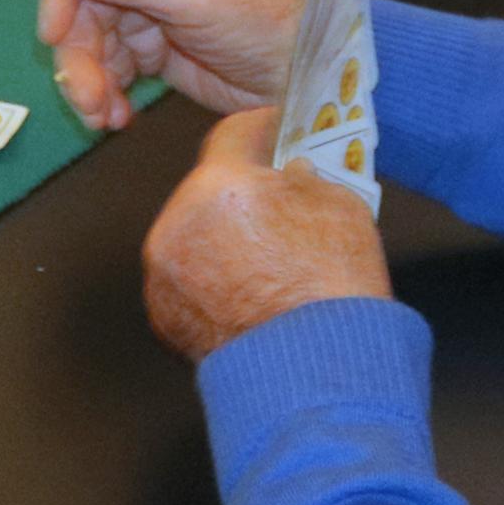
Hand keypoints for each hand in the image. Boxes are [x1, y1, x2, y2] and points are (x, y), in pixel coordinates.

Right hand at [39, 0, 306, 124]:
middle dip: (79, 52)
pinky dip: (108, 91)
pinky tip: (116, 117)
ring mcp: (156, 6)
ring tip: (101, 117)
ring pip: (94, 38)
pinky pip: (115, 64)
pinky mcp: (161, 46)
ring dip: (90, 78)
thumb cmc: (270, 24)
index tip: (53, 37)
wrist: (315, 81)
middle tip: (85, 99)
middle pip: (85, 1)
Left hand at [142, 106, 391, 360]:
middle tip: (275, 207)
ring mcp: (164, 273)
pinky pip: (185, 282)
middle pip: (206, 190)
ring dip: (221, 239)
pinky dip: (209, 282)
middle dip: (238, 194)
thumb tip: (291, 176)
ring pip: (192, 237)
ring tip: (265, 260)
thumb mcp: (341, 208)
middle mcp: (179, 223)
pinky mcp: (162, 317)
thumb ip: (305, 180)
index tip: (270, 133)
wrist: (318, 373)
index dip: (257, 131)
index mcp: (221, 186)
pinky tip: (246, 295)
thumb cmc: (332, 293)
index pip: (232, 135)